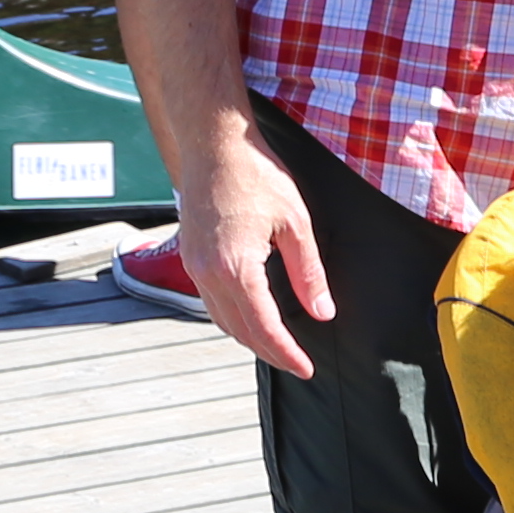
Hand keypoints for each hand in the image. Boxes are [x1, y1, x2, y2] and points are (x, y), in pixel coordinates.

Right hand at [168, 107, 334, 379]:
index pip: (264, 328)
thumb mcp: (295, 222)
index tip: (307, 368)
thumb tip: (323, 312)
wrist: (212, 143)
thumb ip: (308, 272)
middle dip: (269, 353)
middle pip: (240, 332)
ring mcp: (194, 267)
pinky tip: (252, 316)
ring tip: (278, 346)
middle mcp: (208, 274)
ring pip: (221, 321)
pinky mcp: (190, 257)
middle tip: (298, 364)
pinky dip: (232, 318)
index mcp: (236, 268)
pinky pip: (210, 302)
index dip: (287, 353)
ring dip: (249, 338)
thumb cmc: (256, 174)